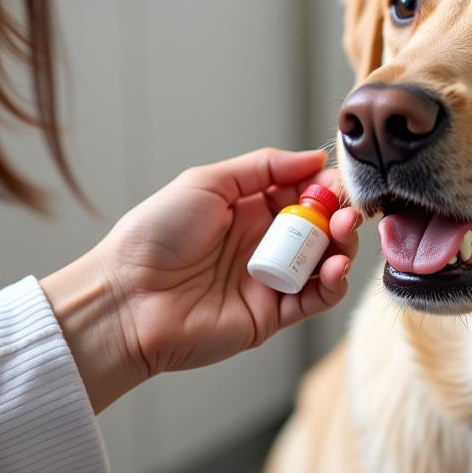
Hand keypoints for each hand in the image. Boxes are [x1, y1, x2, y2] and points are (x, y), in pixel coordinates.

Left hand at [42, 148, 359, 412]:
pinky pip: (317, 299)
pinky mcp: (273, 314)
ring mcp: (271, 279)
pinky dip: (334, 283)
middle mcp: (265, 242)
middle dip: (340, 214)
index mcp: (248, 208)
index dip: (324, 185)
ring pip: (326, 260)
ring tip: (342, 234)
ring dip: (344, 245)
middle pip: (321, 225)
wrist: (126, 299)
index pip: (302, 191)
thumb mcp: (207, 182)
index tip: (336, 181)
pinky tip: (333, 267)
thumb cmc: (154, 236)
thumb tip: (315, 157)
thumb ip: (264, 167)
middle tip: (345, 212)